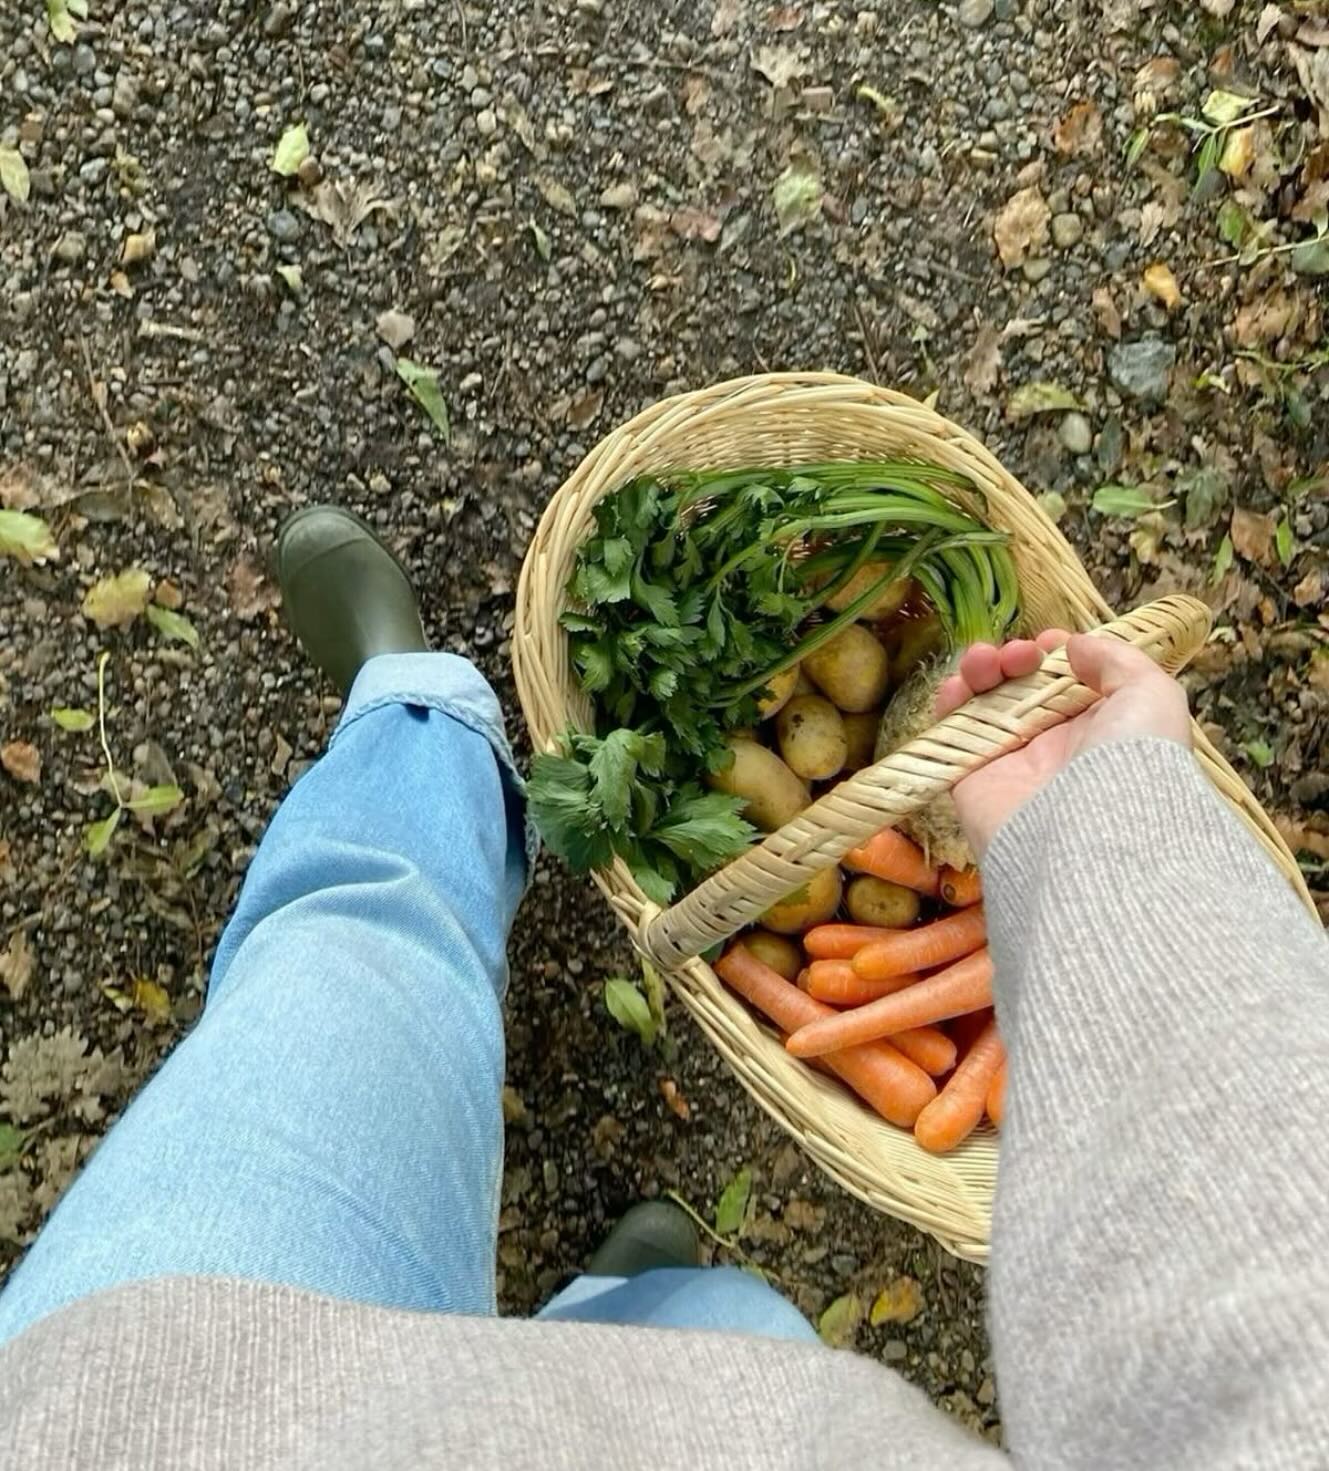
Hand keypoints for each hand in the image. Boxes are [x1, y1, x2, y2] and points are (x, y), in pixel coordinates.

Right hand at [935, 632, 1192, 858]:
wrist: (1093, 836)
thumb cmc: (1133, 762)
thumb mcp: (1151, 696)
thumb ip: (1117, 660)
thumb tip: (1075, 646)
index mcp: (1100, 727)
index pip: (1068, 682)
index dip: (1055, 655)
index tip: (1051, 643)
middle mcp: (1055, 745)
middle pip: (1022, 687)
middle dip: (1016, 659)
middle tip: (1020, 656)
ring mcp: (1012, 762)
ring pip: (984, 704)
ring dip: (980, 672)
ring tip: (983, 661)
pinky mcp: (973, 779)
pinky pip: (952, 735)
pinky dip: (948, 705)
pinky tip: (956, 686)